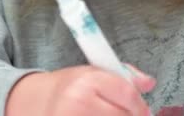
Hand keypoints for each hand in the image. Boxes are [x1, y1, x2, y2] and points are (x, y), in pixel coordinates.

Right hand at [6, 64, 154, 115]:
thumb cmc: (70, 87)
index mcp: (88, 79)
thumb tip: (150, 83)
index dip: (141, 106)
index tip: (144, 111)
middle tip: (125, 115)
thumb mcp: (95, 72)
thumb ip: (125, 76)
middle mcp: (78, 101)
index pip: (127, 94)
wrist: (33, 102)